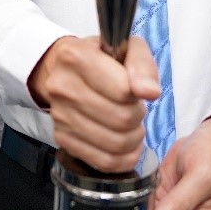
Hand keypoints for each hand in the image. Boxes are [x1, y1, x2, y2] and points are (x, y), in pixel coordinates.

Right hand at [28, 34, 158, 172]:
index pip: (123, 90)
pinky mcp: (62, 138)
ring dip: (134, 139)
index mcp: (76, 57)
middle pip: (120, 119)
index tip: (134, 89)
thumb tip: (150, 92)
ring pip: (114, 144)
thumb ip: (142, 65)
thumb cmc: (100, 58)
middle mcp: (63, 87)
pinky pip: (103, 161)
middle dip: (138, 117)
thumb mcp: (127, 48)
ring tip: (131, 126)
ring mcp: (60, 115)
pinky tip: (126, 146)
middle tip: (135, 109)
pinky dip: (123, 159)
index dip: (138, 94)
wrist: (63, 69)